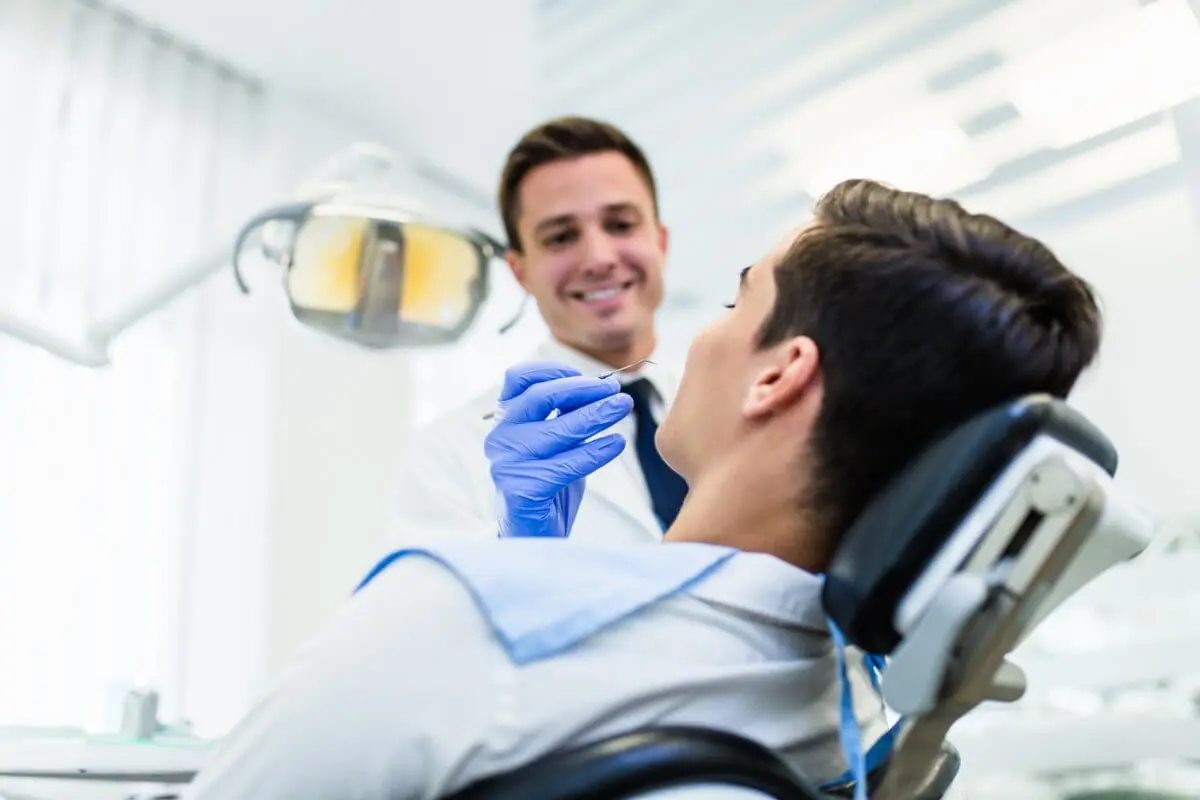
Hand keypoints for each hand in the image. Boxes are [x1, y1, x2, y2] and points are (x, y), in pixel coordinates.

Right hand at [485, 361, 633, 537]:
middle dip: (584, 390)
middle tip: (618, 393)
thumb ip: (569, 415)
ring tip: (622, 408)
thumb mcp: (558, 441)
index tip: (591, 379)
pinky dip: (595, 452)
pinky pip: (565, 465)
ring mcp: (506, 464)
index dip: (556, 371)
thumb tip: (606, 387)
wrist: (533, 535)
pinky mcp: (520, 490)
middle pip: (541, 397)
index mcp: (505, 420)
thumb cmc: (548, 483)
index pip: (519, 378)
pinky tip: (616, 443)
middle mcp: (500, 437)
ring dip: (596, 415)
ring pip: (557, 429)